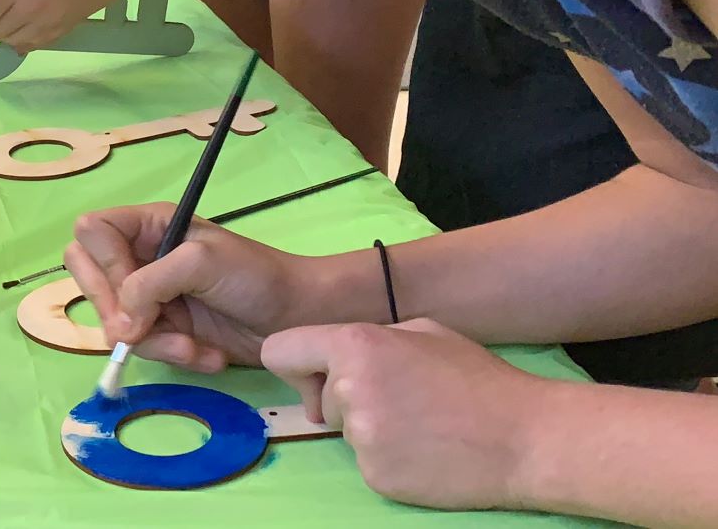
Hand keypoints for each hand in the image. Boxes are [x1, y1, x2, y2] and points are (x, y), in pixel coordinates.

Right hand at [65, 202, 315, 369]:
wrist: (298, 319)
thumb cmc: (256, 276)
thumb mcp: (202, 263)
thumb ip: (151, 283)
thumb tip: (119, 326)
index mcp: (148, 226)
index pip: (92, 232)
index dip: (104, 262)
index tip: (132, 287)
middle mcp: (141, 258)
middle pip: (87, 276)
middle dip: (112, 310)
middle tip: (141, 328)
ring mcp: (150, 297)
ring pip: (112, 321)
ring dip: (153, 342)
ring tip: (192, 347)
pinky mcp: (164, 330)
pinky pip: (142, 347)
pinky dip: (172, 356)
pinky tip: (204, 355)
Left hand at [262, 318, 548, 509]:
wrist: (528, 438)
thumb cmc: (479, 379)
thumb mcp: (423, 333)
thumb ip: (371, 338)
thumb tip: (335, 358)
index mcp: (355, 345)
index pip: (280, 352)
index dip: (296, 366)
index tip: (316, 377)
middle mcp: (349, 390)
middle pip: (318, 399)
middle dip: (347, 400)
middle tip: (401, 400)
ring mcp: (361, 436)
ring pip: (344, 430)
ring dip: (372, 428)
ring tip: (422, 424)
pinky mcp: (375, 475)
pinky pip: (366, 462)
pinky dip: (389, 458)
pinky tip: (426, 451)